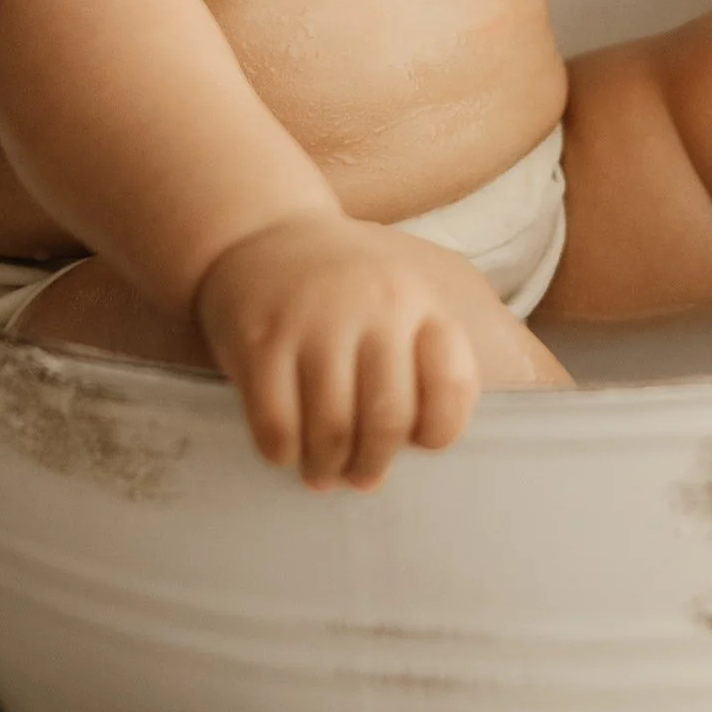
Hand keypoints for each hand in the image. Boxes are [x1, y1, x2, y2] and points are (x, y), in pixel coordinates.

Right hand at [193, 213, 555, 488]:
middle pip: (387, 419)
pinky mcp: (260, 340)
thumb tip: (418, 449)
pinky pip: (275, 424)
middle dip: (373, 465)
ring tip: (323, 473)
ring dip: (327, 468)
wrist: (261, 233)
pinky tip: (287, 449)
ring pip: (331, 430)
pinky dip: (284, 453)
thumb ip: (421, 361)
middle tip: (361, 478)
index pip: (451, 386)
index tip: (419, 444)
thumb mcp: (399, 301)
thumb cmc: (342, 287)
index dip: (440, 431)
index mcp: (416, 303)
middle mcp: (371, 307)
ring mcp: (312, 321)